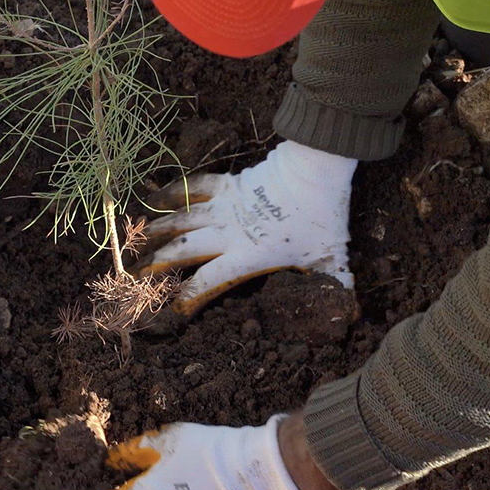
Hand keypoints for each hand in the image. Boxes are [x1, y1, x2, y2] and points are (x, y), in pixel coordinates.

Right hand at [138, 141, 356, 314]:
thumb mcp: (332, 258)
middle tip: (137, 276)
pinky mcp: (227, 184)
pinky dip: (174, 191)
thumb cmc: (322, 218)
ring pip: (181, 220)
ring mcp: (224, 207)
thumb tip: (351, 318)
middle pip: (184, 251)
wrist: (315, 172)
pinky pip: (194, 187)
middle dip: (158, 265)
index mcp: (247, 256)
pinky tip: (155, 197)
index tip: (175, 310)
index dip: (190, 297)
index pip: (209, 281)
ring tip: (138, 241)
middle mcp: (228, 233)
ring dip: (158, 231)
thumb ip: (337, 287)